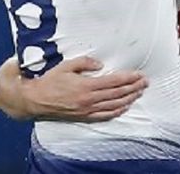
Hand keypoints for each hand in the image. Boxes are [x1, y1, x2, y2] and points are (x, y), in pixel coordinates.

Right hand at [18, 56, 147, 122]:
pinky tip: (124, 107)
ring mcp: (87, 110)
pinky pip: (104, 116)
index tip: (139, 75)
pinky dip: (117, 111)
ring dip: (129, 99)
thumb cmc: (49, 81)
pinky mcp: (84, 116)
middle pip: (117, 94)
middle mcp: (89, 99)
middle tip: (145, 82)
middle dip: (133, 88)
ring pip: (114, 105)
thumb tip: (100, 64)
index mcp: (86, 85)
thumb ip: (84, 63)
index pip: (113, 82)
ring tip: (139, 93)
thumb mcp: (66, 66)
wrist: (34, 100)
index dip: (128, 78)